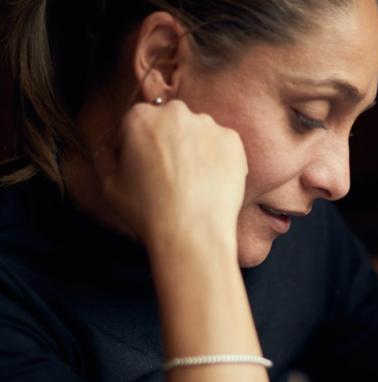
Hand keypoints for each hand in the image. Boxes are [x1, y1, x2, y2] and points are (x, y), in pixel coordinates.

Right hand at [93, 99, 247, 250]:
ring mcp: (208, 126)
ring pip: (197, 132)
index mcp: (140, 117)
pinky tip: (210, 182)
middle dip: (166, 142)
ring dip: (194, 148)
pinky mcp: (232, 141)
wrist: (193, 232)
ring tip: (192, 182)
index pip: (135, 125)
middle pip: (168, 123)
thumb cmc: (148, 211)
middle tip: (169, 175)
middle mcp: (175, 113)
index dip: (136, 148)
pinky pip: (222, 145)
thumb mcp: (109, 185)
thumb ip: (106, 158)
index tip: (142, 168)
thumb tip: (111, 149)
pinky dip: (218, 158)